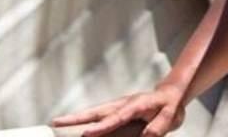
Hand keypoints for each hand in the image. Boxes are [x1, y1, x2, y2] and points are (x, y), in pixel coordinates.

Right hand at [50, 83, 185, 136]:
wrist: (171, 95)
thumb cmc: (169, 105)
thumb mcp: (169, 116)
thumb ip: (157, 127)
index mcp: (136, 105)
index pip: (116, 117)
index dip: (101, 127)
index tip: (86, 134)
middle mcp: (122, 105)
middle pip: (97, 112)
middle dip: (76, 118)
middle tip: (56, 122)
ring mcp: (118, 108)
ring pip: (94, 114)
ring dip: (76, 119)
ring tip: (57, 123)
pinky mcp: (117, 114)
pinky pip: (100, 120)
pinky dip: (86, 123)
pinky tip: (76, 128)